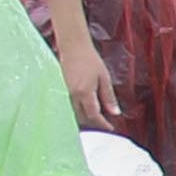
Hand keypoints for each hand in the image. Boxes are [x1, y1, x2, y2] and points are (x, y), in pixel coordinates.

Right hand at [35, 0, 120, 134]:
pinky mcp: (60, 91)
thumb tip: (115, 113)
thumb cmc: (89, 60)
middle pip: (83, 118)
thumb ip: (108, 97)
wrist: (73, 47)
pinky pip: (68, 107)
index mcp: (84, 92)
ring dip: (85, 119)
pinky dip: (77, 112)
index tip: (110, 128)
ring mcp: (64, 94)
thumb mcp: (104, 78)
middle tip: (104, 122)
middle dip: (94, 123)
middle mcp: (72, 96)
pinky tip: (84, 109)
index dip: (102, 124)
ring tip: (96, 117)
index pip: (93, 115)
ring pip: (74, 114)